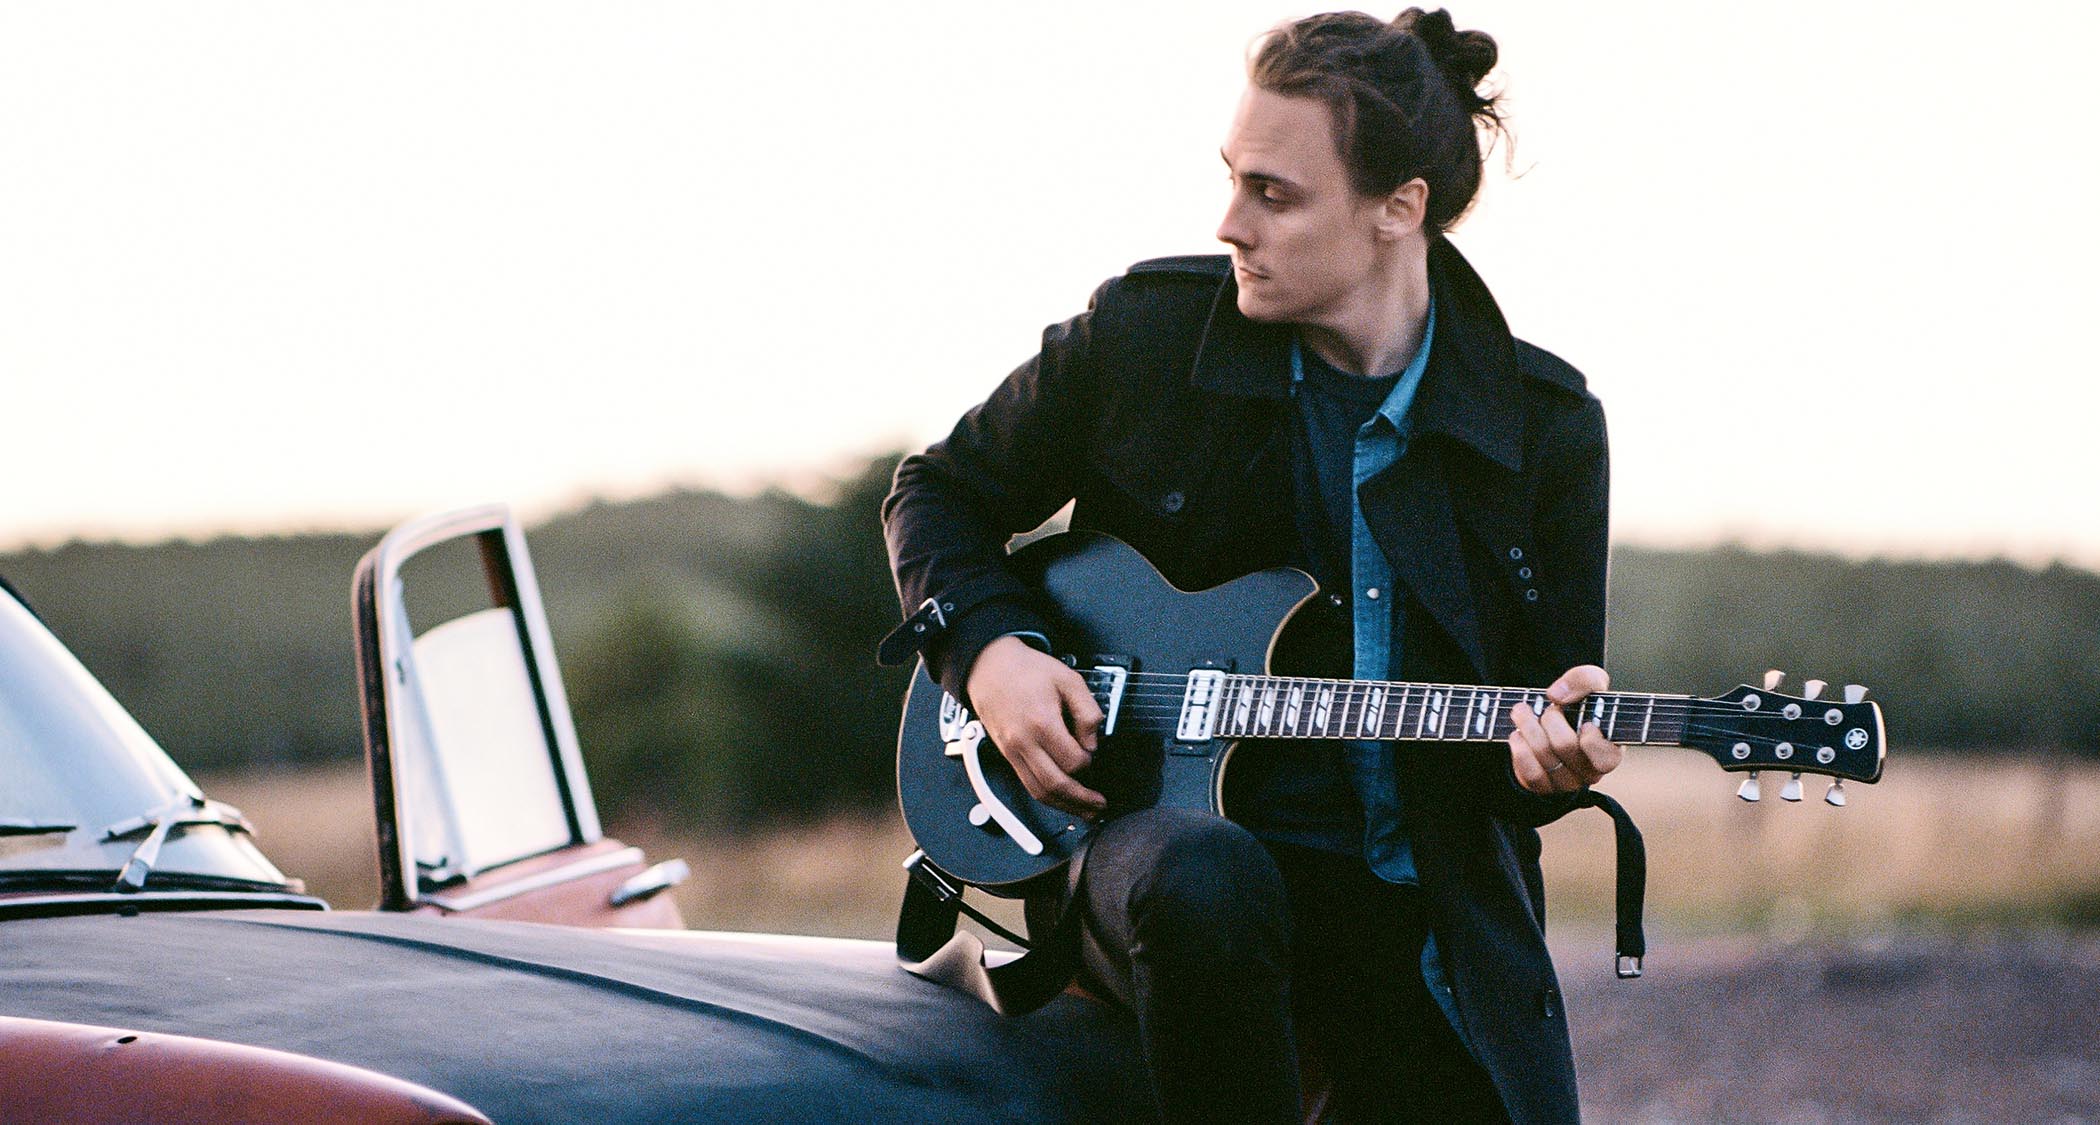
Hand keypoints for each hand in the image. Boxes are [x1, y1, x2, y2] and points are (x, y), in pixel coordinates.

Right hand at [964, 636, 1107, 817]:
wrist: (989, 667)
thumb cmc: (1027, 670)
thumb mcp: (1068, 679)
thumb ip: (1087, 711)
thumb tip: (1093, 742)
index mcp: (1041, 722)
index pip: (1073, 760)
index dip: (1089, 762)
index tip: (1093, 754)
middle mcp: (1023, 742)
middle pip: (1055, 785)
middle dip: (1081, 800)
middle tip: (1099, 805)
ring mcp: (1012, 752)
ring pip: (1039, 792)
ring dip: (1065, 806)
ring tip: (1085, 811)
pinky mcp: (1007, 756)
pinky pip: (1028, 785)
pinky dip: (1047, 797)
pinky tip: (1062, 800)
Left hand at [1508, 664, 1623, 794]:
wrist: (1555, 723)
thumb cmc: (1582, 705)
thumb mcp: (1592, 684)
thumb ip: (1584, 680)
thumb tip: (1557, 696)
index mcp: (1610, 751)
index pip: (1606, 759)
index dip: (1591, 740)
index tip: (1584, 722)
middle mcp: (1591, 771)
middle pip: (1565, 746)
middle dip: (1550, 719)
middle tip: (1546, 708)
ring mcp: (1568, 783)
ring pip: (1544, 757)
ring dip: (1528, 728)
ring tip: (1521, 712)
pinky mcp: (1545, 787)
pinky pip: (1531, 774)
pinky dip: (1520, 750)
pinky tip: (1517, 735)